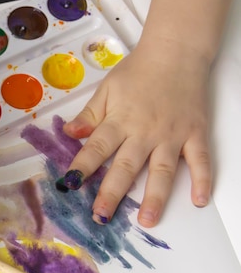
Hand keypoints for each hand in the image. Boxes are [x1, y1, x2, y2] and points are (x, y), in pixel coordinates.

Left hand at [61, 37, 211, 226]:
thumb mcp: (107, 89)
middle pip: (126, 167)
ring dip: (155, 197)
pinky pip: (201, 160)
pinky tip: (199, 200)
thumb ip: (90, 115)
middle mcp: (145, 132)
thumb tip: (69, 134)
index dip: (82, 167)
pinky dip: (203, 180)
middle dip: (112, 193)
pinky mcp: (195, 133)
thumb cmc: (138, 71)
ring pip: (163, 170)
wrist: (176, 52)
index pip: (97, 148)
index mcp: (120, 121)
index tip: (70, 186)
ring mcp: (172, 135)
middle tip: (102, 217)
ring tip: (147, 220)